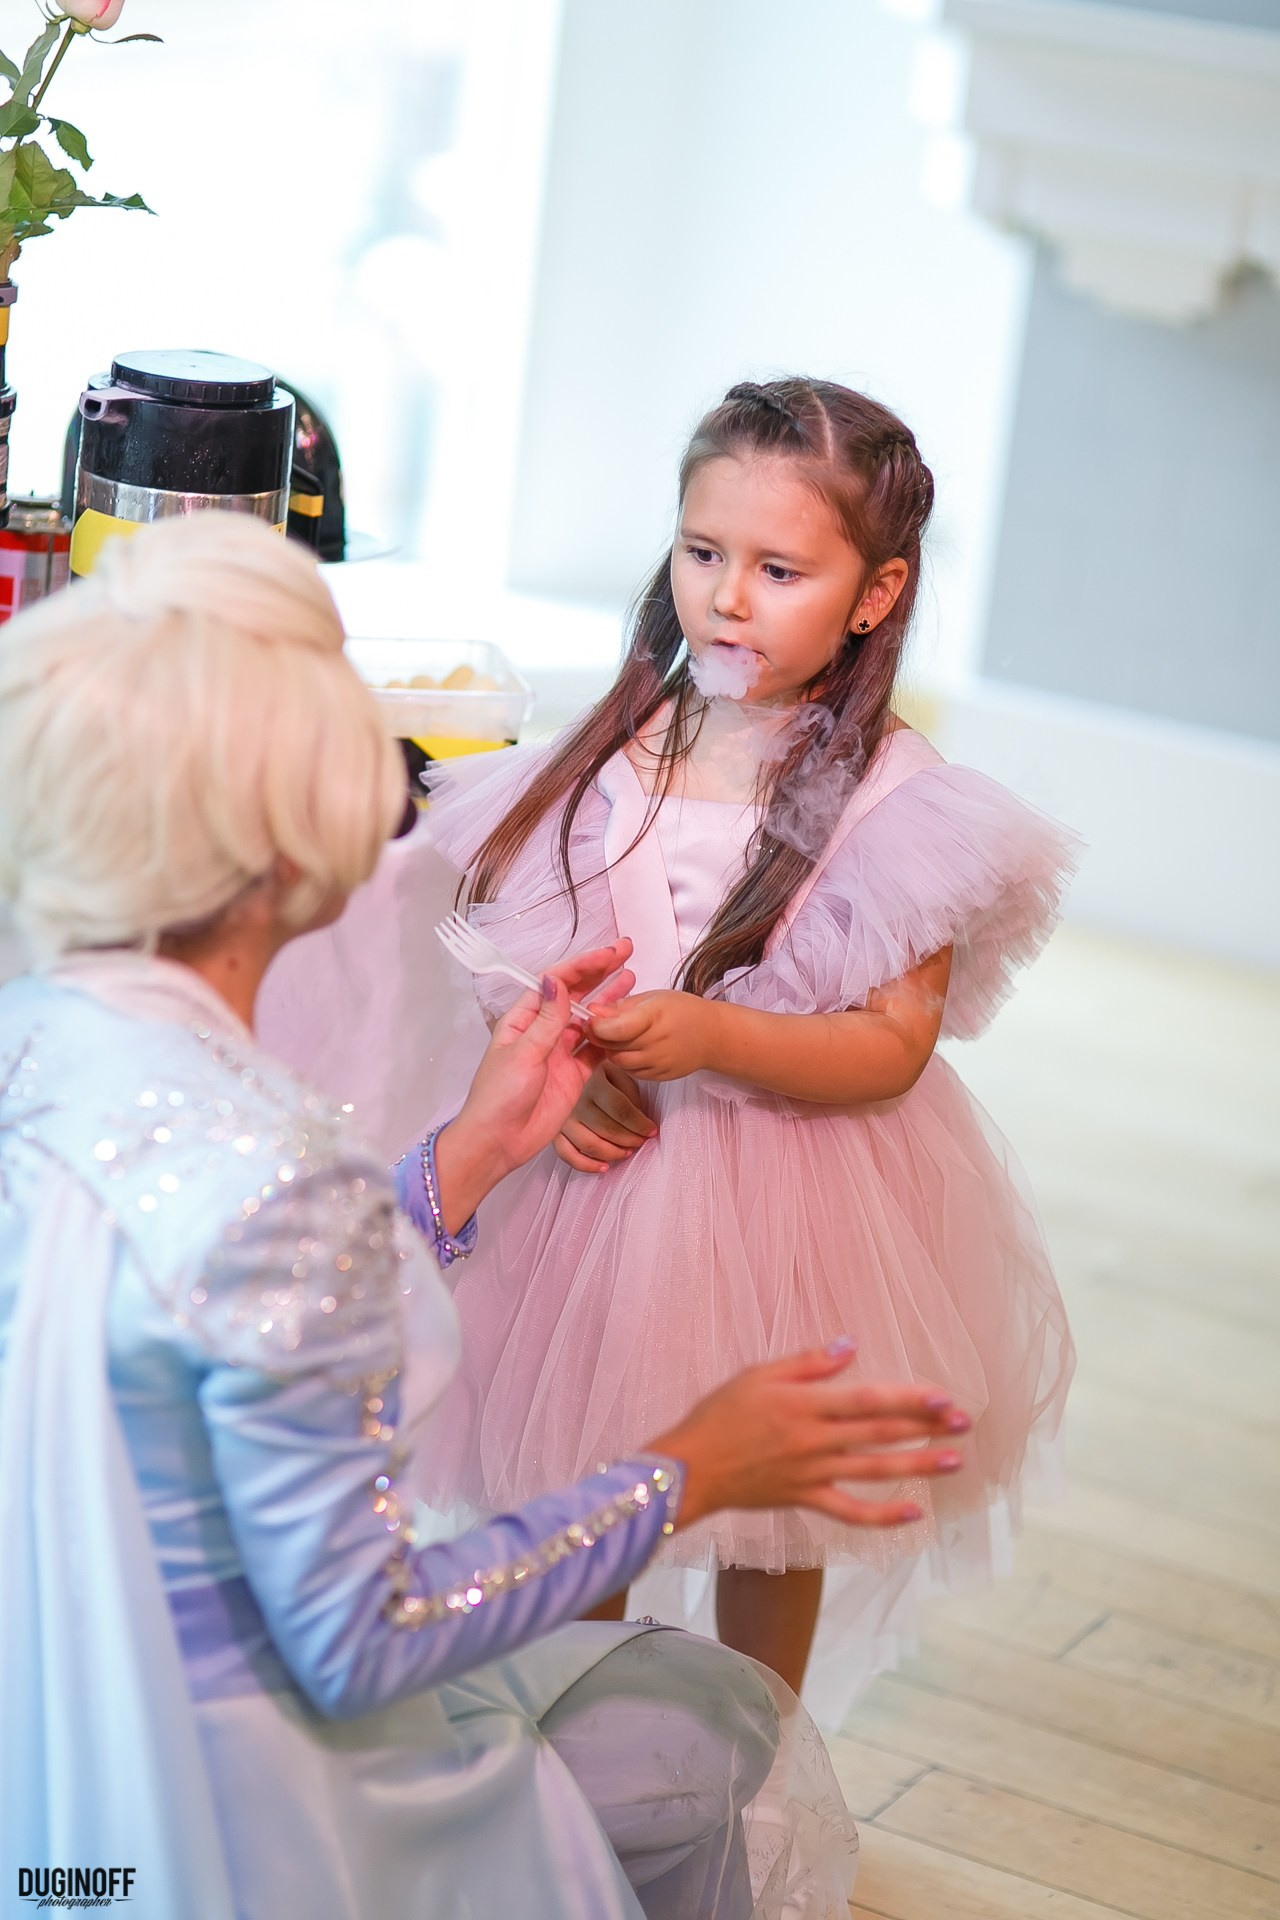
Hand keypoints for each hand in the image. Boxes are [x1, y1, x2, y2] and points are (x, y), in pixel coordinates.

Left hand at [434, 940, 633, 1228]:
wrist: (498, 1142)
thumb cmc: (499, 1095)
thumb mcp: (524, 1053)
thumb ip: (547, 1019)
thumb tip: (557, 980)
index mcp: (523, 1019)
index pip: (555, 983)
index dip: (581, 966)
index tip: (607, 955)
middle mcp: (542, 1031)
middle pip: (575, 996)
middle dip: (598, 974)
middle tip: (626, 954)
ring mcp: (559, 1053)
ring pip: (589, 1021)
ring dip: (609, 1002)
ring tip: (633, 981)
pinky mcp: (573, 1076)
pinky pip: (595, 1051)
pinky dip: (611, 1039)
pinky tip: (628, 1024)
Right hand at [555, 1061, 656, 1172]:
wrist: (561, 1067)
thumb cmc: (595, 1071)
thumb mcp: (615, 1071)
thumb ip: (628, 1093)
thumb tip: (640, 1120)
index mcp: (591, 1082)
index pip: (620, 1109)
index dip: (639, 1124)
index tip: (651, 1130)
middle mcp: (574, 1101)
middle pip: (606, 1129)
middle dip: (629, 1139)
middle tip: (641, 1142)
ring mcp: (561, 1118)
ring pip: (590, 1144)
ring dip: (613, 1153)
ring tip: (627, 1152)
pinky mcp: (553, 1132)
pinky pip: (567, 1154)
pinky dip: (586, 1165)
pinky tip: (604, 1166)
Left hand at [588, 989, 716, 1081]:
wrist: (713, 1036)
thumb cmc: (682, 1010)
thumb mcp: (653, 997)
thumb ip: (622, 1006)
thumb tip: (593, 1010)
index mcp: (654, 1015)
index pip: (618, 1028)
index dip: (598, 1026)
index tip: (591, 1019)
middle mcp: (656, 1042)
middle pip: (613, 1046)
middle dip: (600, 1037)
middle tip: (597, 1027)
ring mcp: (658, 1062)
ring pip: (619, 1061)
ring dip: (611, 1050)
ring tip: (616, 1037)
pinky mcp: (659, 1076)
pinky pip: (630, 1071)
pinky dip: (624, 1061)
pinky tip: (630, 1049)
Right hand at [646, 1343, 970, 1530]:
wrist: (690, 1467)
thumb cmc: (720, 1414)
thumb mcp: (758, 1374)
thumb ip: (807, 1362)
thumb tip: (850, 1345)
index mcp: (804, 1404)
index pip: (866, 1400)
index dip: (908, 1399)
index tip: (943, 1397)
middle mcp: (814, 1440)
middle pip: (879, 1434)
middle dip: (925, 1428)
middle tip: (964, 1424)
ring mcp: (811, 1473)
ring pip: (874, 1471)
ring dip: (917, 1467)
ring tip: (955, 1462)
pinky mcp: (804, 1499)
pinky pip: (850, 1512)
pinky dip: (883, 1516)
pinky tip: (915, 1514)